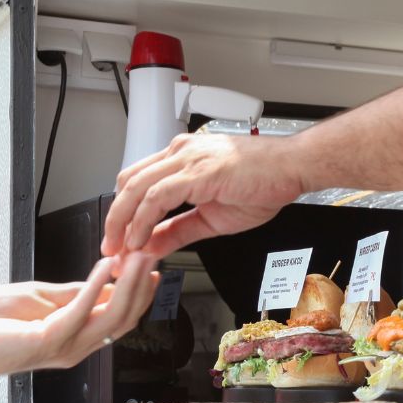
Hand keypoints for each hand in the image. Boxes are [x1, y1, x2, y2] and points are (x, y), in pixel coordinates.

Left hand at [0, 254, 158, 387]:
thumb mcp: (40, 297)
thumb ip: (73, 292)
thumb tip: (105, 279)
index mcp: (75, 337)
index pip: (120, 316)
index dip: (138, 289)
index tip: (148, 261)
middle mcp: (76, 346)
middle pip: (124, 318)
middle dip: (140, 284)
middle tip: (151, 254)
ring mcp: (65, 346)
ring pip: (112, 317)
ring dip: (128, 283)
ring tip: (137, 257)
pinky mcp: (49, 340)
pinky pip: (82, 310)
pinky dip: (97, 285)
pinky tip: (107, 265)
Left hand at [101, 133, 307, 259]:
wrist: (293, 168)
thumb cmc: (263, 183)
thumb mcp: (210, 217)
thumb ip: (177, 231)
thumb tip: (151, 247)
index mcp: (181, 159)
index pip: (136, 181)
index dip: (122, 212)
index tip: (118, 241)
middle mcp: (179, 153)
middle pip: (128, 182)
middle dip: (114, 219)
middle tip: (109, 250)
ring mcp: (187, 159)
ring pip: (136, 188)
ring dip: (122, 223)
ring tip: (119, 250)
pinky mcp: (197, 171)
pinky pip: (157, 197)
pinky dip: (143, 221)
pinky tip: (140, 240)